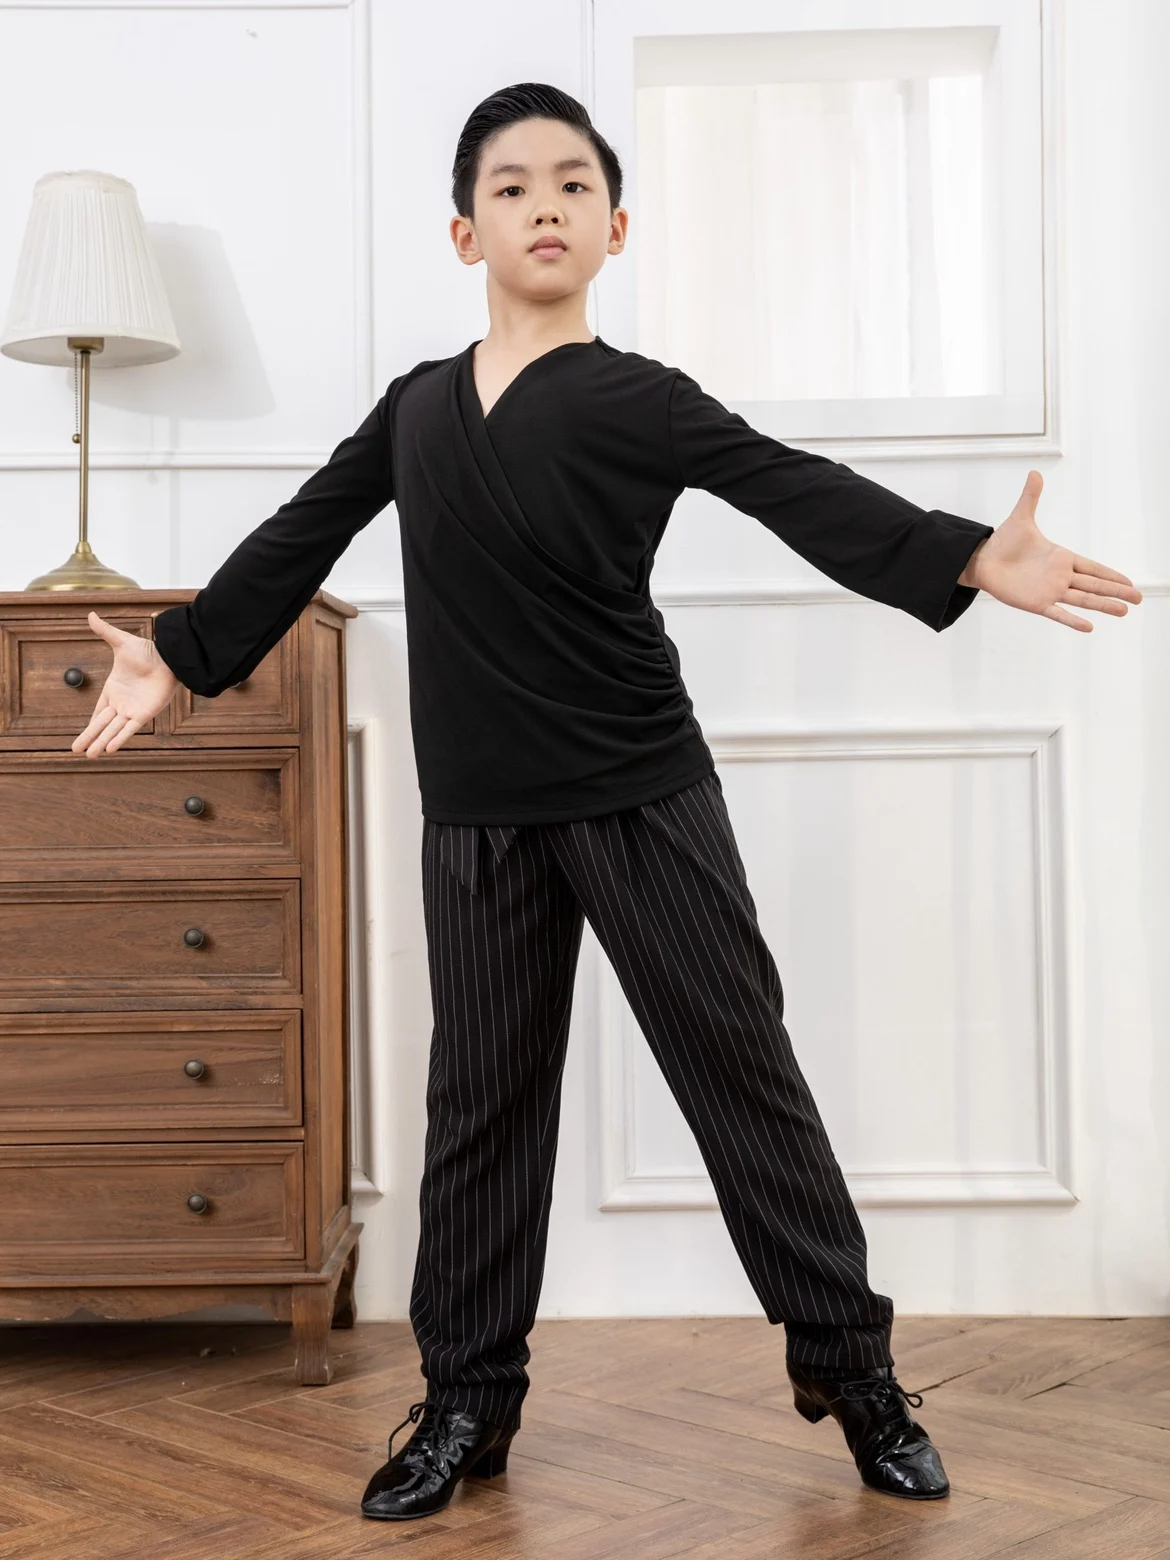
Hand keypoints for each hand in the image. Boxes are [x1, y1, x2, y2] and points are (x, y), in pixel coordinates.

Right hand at [71, 611, 179, 756]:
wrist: (170, 657)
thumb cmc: (149, 650)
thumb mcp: (122, 642)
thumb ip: (105, 631)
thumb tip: (91, 614)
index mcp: (114, 690)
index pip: (99, 711)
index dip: (90, 724)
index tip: (81, 737)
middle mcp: (122, 703)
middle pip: (101, 724)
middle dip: (88, 737)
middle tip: (75, 751)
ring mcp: (133, 709)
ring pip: (112, 730)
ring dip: (101, 742)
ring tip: (90, 755)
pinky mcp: (145, 713)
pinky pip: (129, 729)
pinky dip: (120, 738)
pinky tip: (109, 748)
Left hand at [958, 471, 1141, 630]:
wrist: (983, 561)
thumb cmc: (1003, 542)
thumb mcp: (1021, 518)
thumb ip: (1031, 497)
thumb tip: (1035, 473)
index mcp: (1061, 557)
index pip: (1092, 567)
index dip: (1111, 574)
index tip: (1129, 582)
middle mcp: (1060, 576)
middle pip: (1094, 585)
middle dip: (1116, 591)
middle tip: (1138, 598)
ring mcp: (1050, 590)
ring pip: (1083, 599)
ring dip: (1103, 605)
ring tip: (1124, 611)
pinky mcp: (1036, 603)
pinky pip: (1058, 613)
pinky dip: (1073, 620)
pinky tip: (1090, 626)